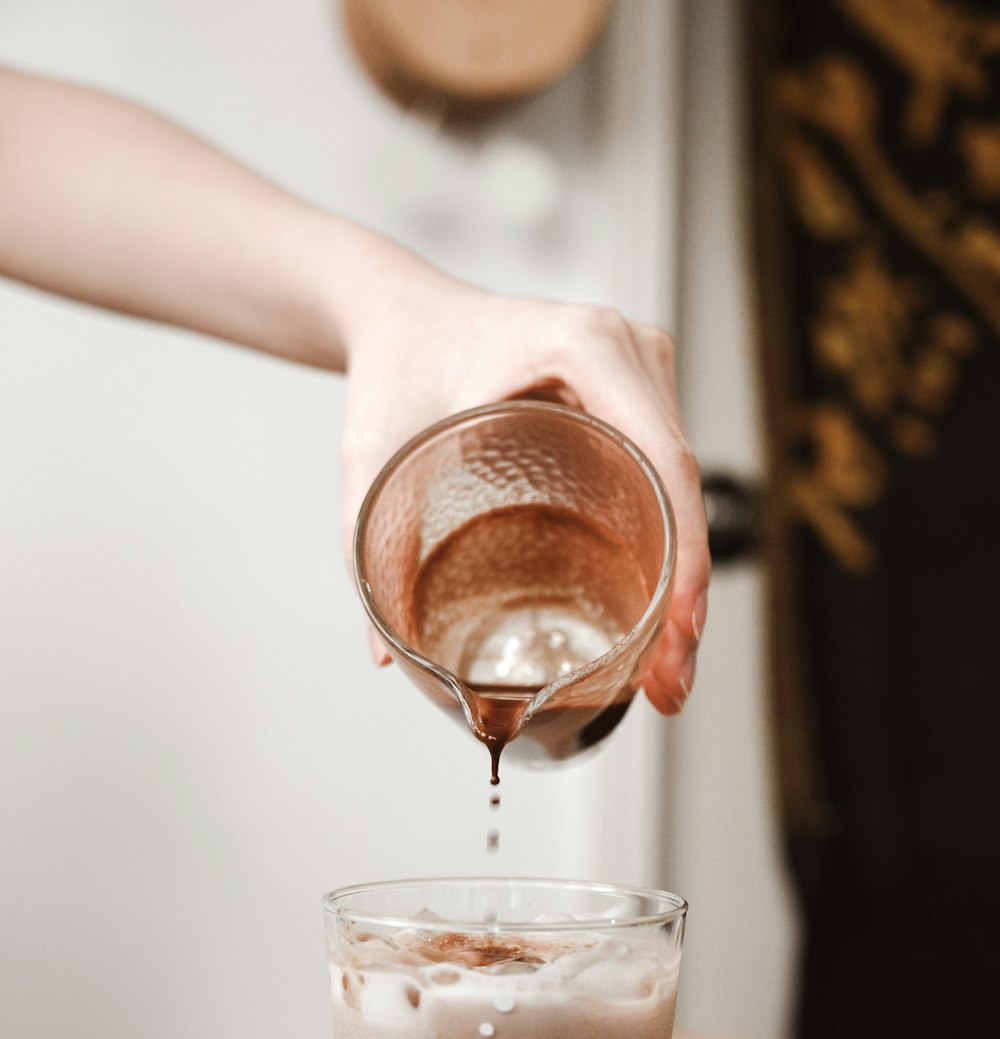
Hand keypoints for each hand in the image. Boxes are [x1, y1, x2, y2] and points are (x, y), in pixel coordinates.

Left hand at [340, 265, 709, 713]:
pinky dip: (665, 549)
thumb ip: (368, 546)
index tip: (676, 631)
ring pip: (681, 491)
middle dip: (684, 596)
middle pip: (681, 487)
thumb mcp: (374, 455)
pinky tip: (656, 619)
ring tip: (667, 671)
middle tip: (671, 683)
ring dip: (681, 583)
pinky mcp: (634, 399)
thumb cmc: (394, 366)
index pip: (661, 462)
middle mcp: (626, 353)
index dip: (681, 555)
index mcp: (581, 347)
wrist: (400, 318)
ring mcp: (638, 374)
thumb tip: (386, 655)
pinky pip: (663, 480)